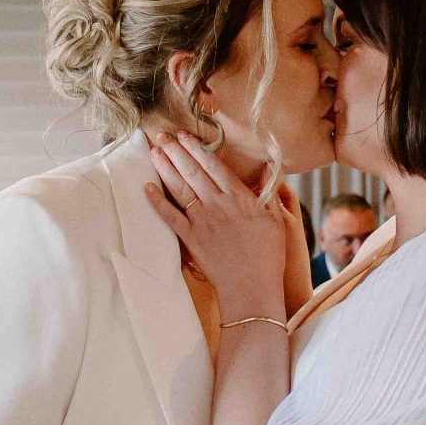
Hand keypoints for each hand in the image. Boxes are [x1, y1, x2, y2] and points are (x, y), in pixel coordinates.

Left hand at [142, 134, 288, 319]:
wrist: (252, 289)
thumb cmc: (268, 256)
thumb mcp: (277, 220)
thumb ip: (270, 192)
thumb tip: (270, 167)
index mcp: (239, 198)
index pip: (214, 165)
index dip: (198, 149)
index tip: (186, 136)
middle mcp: (217, 205)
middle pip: (193, 171)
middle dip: (176, 151)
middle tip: (162, 135)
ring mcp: (202, 222)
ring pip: (180, 188)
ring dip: (165, 168)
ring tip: (154, 151)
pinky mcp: (191, 239)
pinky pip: (170, 217)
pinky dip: (157, 201)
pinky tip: (147, 187)